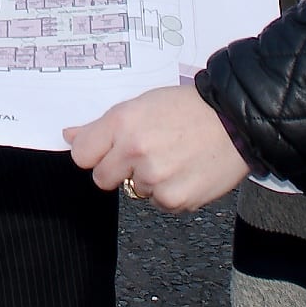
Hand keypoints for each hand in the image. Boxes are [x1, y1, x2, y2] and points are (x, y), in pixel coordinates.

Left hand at [64, 85, 250, 212]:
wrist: (235, 121)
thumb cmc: (190, 108)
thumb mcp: (142, 104)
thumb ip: (103, 125)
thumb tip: (70, 136)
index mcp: (123, 122)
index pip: (81, 154)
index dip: (94, 153)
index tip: (106, 151)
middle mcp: (135, 151)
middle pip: (103, 178)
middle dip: (119, 169)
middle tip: (146, 152)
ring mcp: (155, 178)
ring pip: (135, 190)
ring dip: (149, 179)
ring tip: (174, 156)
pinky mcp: (175, 199)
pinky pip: (160, 202)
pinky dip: (170, 191)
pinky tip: (186, 170)